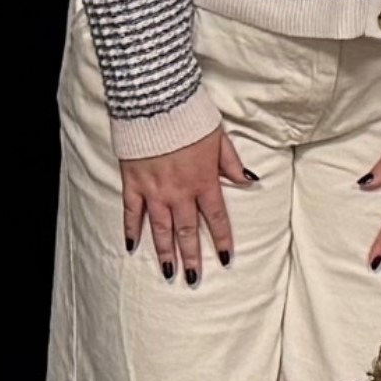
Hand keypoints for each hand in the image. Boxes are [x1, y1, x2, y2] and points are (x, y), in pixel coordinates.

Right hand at [121, 125, 247, 280]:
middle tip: (194, 278)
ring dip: (165, 253)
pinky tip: (131, 246)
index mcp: (203, 180)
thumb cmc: (189, 116)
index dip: (221, 240)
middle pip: (187, 230)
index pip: (216, 218)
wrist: (155, 102)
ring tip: (169, 273)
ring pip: (161, 228)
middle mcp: (179, 191)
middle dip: (192, 256)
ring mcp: (154, 190)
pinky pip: (131, 212)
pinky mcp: (132, 183)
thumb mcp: (218, 137)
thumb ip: (231, 162)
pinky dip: (131, 229)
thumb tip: (249, 180)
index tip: (225, 259)